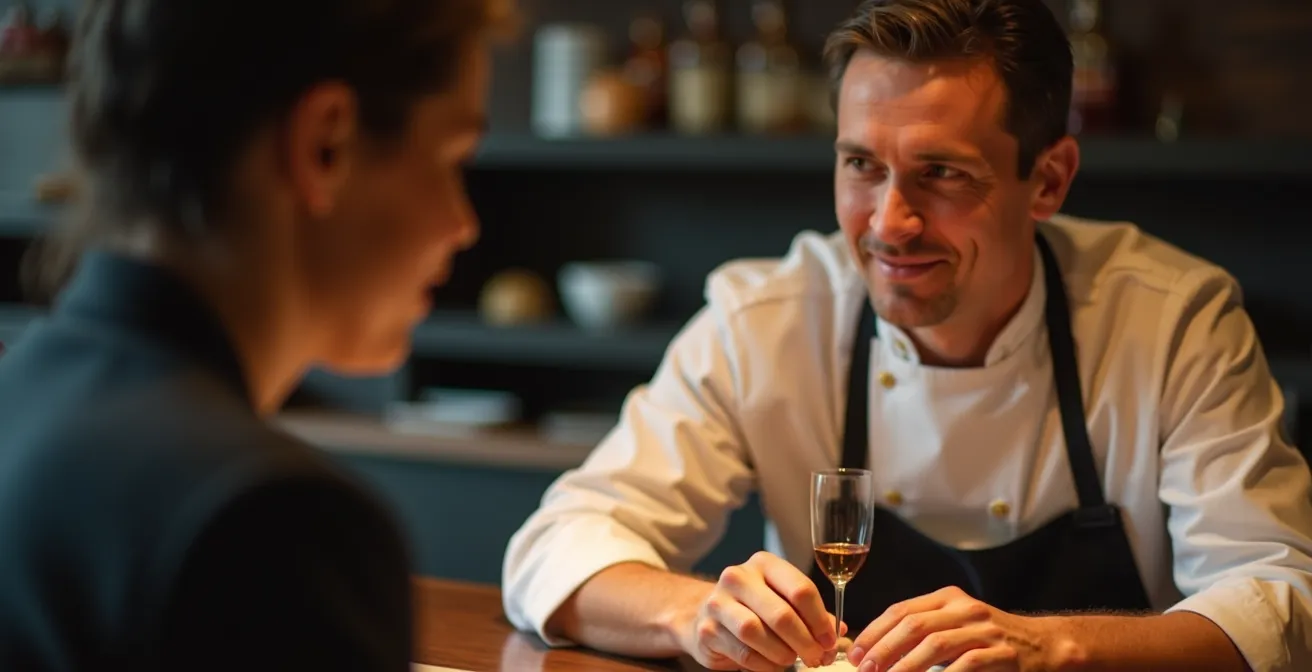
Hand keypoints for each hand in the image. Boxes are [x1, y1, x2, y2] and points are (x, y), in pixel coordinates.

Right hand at [678, 551, 845, 670]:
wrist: (705, 615)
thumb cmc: (753, 607)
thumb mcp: (782, 601)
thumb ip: (811, 614)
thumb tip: (838, 631)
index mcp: (764, 564)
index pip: (800, 589)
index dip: (820, 620)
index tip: (829, 640)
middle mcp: (738, 577)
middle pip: (781, 613)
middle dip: (804, 641)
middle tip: (816, 658)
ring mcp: (718, 602)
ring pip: (756, 632)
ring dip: (781, 653)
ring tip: (790, 660)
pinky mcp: (706, 629)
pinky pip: (742, 652)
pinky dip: (763, 664)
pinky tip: (771, 665)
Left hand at [848, 586, 1075, 671]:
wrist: (1043, 646)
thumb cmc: (990, 640)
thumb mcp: (955, 624)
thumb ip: (922, 630)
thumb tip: (876, 652)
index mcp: (948, 597)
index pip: (901, 610)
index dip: (874, 633)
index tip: (855, 654)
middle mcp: (965, 608)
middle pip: (914, 625)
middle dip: (884, 650)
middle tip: (866, 670)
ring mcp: (985, 630)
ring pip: (936, 644)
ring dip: (906, 666)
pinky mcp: (1003, 654)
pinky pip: (967, 664)